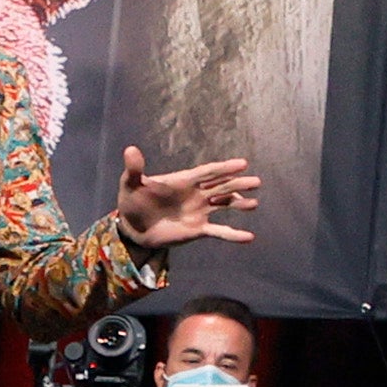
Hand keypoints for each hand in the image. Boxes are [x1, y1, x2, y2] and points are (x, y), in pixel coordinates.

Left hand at [115, 146, 262, 251]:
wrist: (133, 228)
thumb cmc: (133, 201)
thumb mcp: (130, 183)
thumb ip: (134, 169)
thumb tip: (130, 149)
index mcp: (184, 180)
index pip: (208, 172)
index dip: (224, 168)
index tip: (242, 164)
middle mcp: (197, 194)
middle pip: (222, 186)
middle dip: (238, 184)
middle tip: (256, 182)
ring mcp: (200, 212)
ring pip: (225, 205)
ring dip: (239, 204)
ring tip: (254, 204)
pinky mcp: (198, 229)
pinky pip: (219, 231)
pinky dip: (234, 234)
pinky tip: (249, 236)